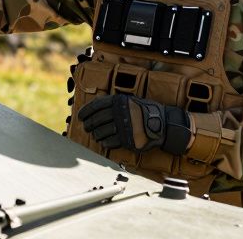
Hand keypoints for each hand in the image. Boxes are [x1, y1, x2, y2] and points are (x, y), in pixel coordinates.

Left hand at [77, 93, 191, 154]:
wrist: (162, 124)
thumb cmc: (144, 111)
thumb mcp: (129, 100)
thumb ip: (113, 103)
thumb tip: (93, 108)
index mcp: (118, 102)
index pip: (95, 107)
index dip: (85, 112)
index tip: (80, 117)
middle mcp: (119, 114)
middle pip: (96, 121)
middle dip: (88, 125)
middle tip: (86, 127)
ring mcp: (123, 127)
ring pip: (101, 132)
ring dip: (95, 134)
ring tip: (95, 135)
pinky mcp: (127, 140)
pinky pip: (110, 142)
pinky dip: (104, 142)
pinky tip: (103, 142)